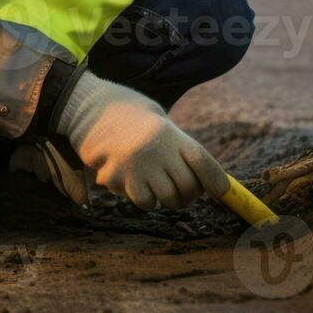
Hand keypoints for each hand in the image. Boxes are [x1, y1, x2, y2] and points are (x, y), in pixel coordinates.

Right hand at [53, 70, 227, 210]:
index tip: (223, 192)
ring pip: (168, 199)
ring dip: (167, 197)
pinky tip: (135, 182)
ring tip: (155, 182)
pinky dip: (145, 198)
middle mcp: (157, 150)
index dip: (215, 180)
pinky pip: (145, 202)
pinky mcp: (119, 179)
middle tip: (181, 188)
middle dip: (188, 193)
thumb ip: (178, 148)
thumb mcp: (158, 121)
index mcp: (168, 132)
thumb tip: (208, 184)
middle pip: (188, 187)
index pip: (201, 160)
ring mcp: (138, 166)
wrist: (90, 109)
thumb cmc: (130, 116)